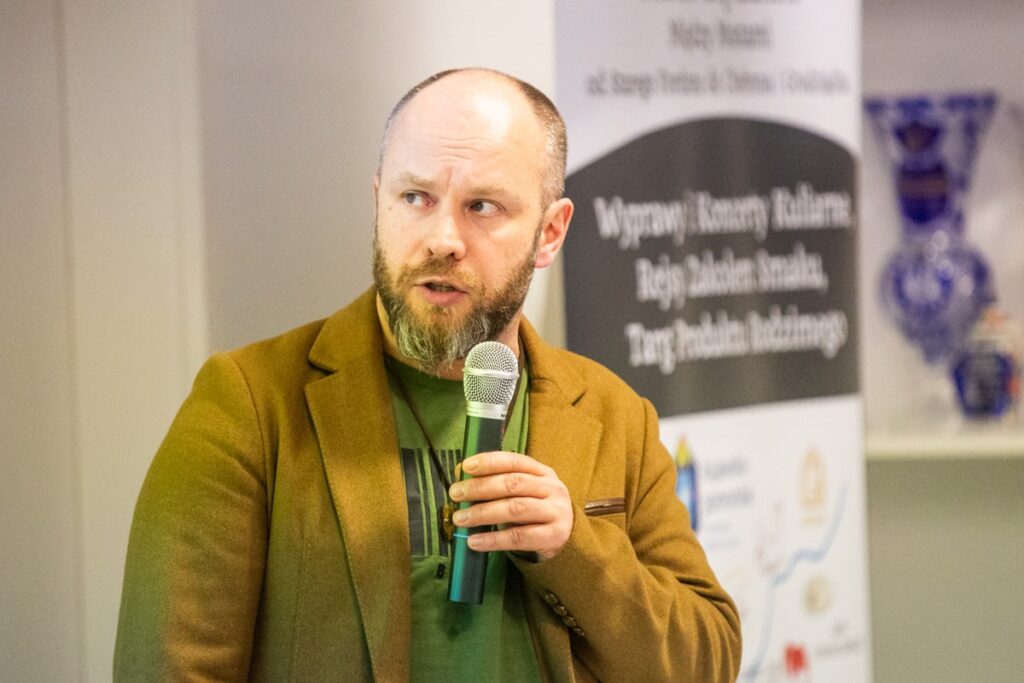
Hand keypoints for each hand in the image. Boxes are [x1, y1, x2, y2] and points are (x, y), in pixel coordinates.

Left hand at [449, 451, 573, 560]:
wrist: (568, 538)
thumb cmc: (537, 511)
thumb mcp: (523, 492)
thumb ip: (497, 482)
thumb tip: (461, 473)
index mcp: (543, 472)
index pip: (514, 461)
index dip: (489, 462)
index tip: (466, 466)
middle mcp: (552, 489)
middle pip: (513, 484)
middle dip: (480, 487)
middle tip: (456, 494)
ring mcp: (556, 512)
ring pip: (515, 509)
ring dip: (483, 513)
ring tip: (461, 518)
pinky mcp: (554, 536)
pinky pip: (518, 537)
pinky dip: (493, 540)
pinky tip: (475, 541)